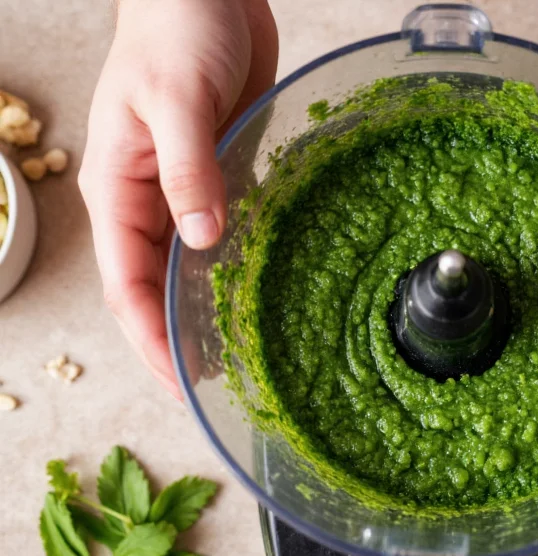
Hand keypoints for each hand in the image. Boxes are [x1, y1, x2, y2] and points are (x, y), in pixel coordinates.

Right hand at [79, 0, 277, 397]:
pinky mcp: (224, 176)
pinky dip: (240, 267)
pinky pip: (228, 234)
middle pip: (157, 288)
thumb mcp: (174, 97)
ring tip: (245, 354)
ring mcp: (188, 190)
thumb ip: (187, 168)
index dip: (151, 339)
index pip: (127, 284)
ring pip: (193, 267)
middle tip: (219, 386)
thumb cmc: (174, 28)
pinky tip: (266, 291)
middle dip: (179, 340)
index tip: (182, 381)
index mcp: (120, 188)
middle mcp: (149, 199)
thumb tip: (202, 239)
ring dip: (211, 309)